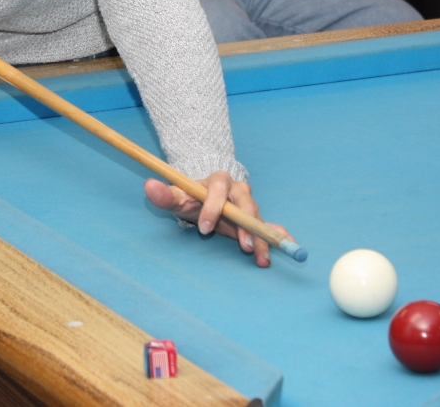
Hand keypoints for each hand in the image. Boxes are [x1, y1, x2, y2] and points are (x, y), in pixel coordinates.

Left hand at [144, 173, 292, 267]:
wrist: (205, 195)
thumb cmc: (190, 197)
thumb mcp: (176, 196)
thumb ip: (164, 194)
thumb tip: (148, 185)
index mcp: (218, 181)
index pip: (218, 191)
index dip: (212, 208)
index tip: (203, 228)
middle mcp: (238, 190)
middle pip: (246, 205)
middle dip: (246, 226)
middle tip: (243, 247)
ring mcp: (250, 204)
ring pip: (258, 218)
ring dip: (262, 238)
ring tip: (262, 258)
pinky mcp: (257, 218)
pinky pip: (273, 224)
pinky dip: (281, 235)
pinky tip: (291, 246)